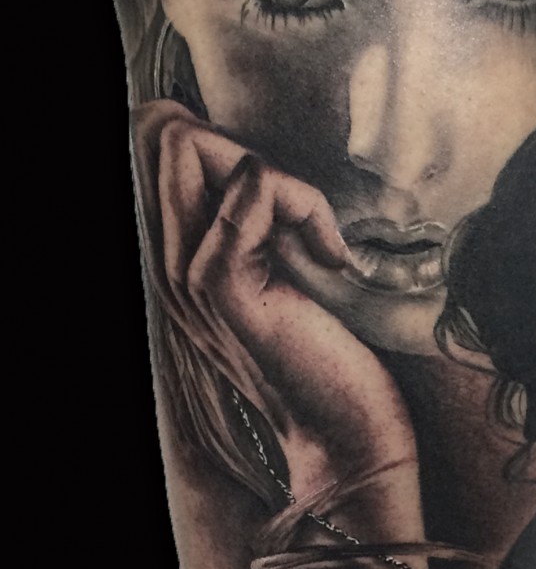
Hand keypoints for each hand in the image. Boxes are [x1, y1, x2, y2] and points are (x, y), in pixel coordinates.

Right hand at [133, 100, 417, 497]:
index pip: (153, 139)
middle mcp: (165, 262)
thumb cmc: (330, 356)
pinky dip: (305, 204)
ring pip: (188, 148)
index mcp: (177, 256)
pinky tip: (334, 257)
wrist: (347, 438)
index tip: (283, 202)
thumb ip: (261, 221)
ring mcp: (187, 277)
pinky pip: (249, 195)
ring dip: (276, 176)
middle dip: (242, 144)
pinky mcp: (226, 291)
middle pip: (160, 131)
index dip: (222, 140)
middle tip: (301, 214)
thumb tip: (260, 157)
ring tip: (317, 238)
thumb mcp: (287, 275)